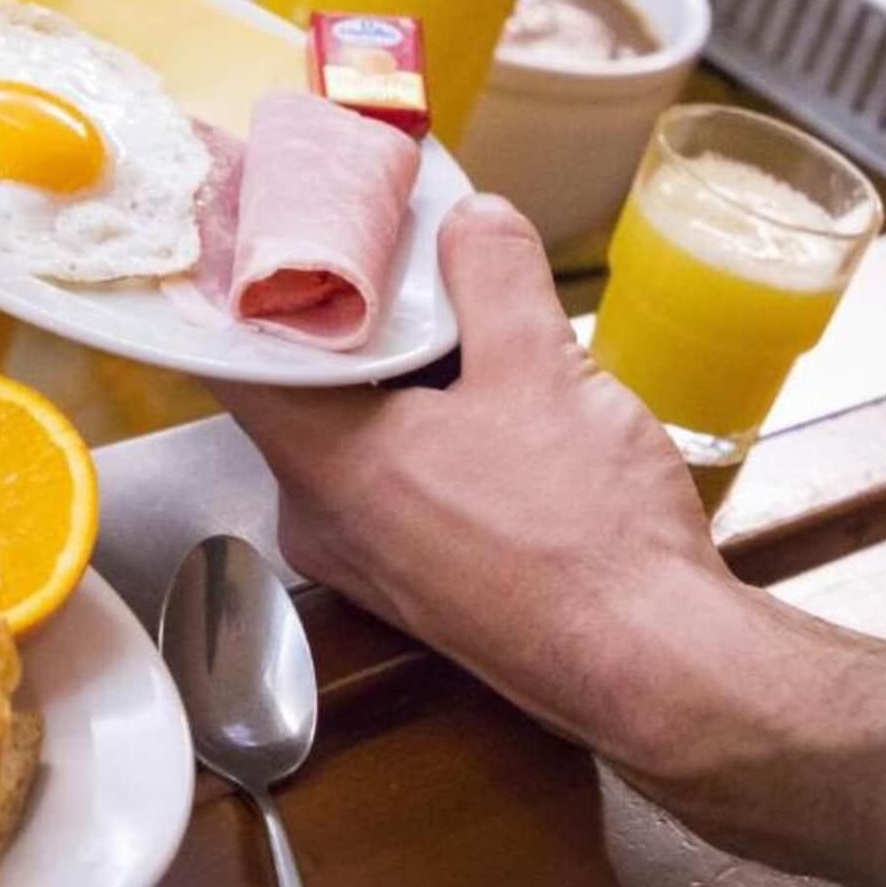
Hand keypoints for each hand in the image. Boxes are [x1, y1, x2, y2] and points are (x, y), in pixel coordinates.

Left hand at [213, 194, 885, 886]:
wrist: (654, 666)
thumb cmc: (585, 532)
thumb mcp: (540, 366)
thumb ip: (491, 273)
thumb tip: (470, 220)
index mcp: (322, 462)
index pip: (231, 355)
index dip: (244, 282)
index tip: (268, 225)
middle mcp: (322, 519)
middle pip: (299, 389)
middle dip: (346, 319)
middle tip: (386, 252)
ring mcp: (369, 559)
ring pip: (354, 434)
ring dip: (398, 375)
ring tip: (456, 318)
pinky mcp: (419, 582)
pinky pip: (396, 480)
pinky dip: (426, 429)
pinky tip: (490, 400)